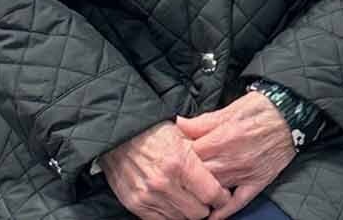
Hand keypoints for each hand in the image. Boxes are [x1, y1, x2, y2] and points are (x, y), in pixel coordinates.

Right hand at [101, 120, 228, 219]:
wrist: (119, 136)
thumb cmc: (154, 132)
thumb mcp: (183, 136)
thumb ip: (202, 156)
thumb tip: (223, 172)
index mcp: (180, 163)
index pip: (211, 194)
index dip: (221, 197)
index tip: (222, 196)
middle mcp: (164, 183)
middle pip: (198, 212)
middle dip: (205, 206)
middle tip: (205, 198)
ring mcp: (148, 196)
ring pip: (181, 219)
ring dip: (187, 212)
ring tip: (188, 200)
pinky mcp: (136, 204)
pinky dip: (170, 215)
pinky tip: (173, 204)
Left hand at [174, 92, 296, 218]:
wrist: (293, 114)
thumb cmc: (262, 108)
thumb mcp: (230, 108)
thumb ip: (203, 121)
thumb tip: (179, 124)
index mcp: (222, 138)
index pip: (189, 154)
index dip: (179, 154)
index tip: (173, 154)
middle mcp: (232, 159)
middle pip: (199, 174)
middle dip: (187, 174)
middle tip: (179, 173)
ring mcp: (245, 173)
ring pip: (214, 189)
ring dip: (200, 192)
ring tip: (188, 193)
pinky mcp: (257, 182)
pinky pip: (238, 202)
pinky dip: (224, 211)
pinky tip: (211, 216)